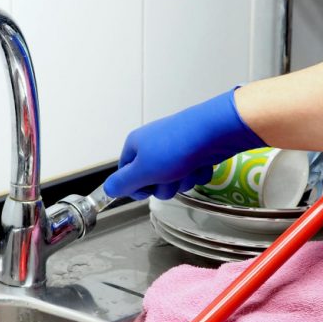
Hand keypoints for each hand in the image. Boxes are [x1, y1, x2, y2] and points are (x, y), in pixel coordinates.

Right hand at [103, 89, 265, 199]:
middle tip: (170, 176)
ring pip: (174, 181)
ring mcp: (175, 150)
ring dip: (183, 181)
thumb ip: (122, 183)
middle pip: (152, 182)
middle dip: (164, 185)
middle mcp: (153, 147)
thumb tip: (108, 189)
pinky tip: (201, 164)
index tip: (146, 188)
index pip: (125, 176)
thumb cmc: (175, 148)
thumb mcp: (142, 170)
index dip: (136, 187)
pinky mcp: (195, 153)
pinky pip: (192, 175)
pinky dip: (197, 173)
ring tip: (188, 168)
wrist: (214, 132)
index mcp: (136, 146)